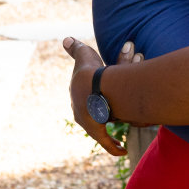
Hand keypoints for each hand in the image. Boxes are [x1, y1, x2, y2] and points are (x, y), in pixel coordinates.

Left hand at [64, 37, 123, 155]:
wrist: (92, 85)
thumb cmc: (89, 70)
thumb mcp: (83, 55)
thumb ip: (76, 48)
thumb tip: (66, 39)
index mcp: (77, 97)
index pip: (84, 101)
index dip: (90, 102)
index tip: (97, 103)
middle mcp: (80, 112)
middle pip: (90, 116)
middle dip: (99, 118)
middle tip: (110, 120)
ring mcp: (88, 122)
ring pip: (98, 130)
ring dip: (107, 134)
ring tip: (117, 140)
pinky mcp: (96, 130)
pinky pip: (106, 142)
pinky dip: (114, 147)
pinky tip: (122, 150)